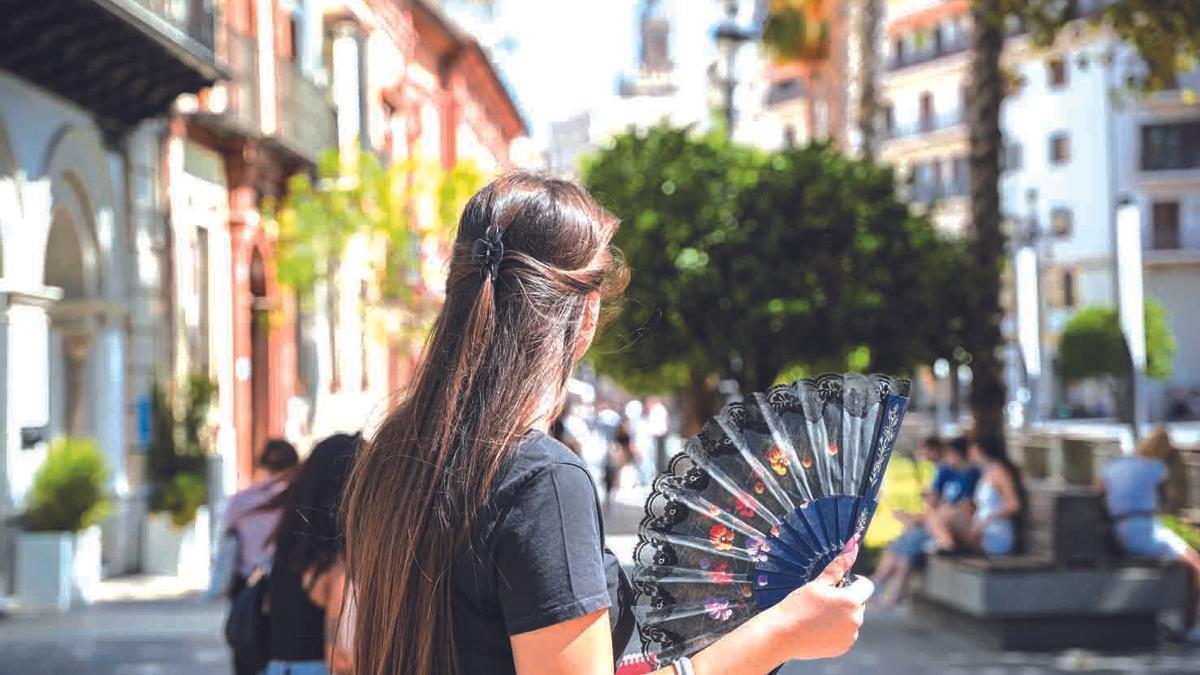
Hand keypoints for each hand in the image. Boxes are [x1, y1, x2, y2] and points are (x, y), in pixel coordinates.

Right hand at [764, 537, 873, 660]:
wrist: (781, 634)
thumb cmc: (797, 605)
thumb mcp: (818, 583)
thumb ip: (838, 565)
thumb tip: (852, 546)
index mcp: (851, 601)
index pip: (867, 586)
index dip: (854, 581)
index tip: (838, 583)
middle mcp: (856, 620)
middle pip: (859, 603)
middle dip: (846, 599)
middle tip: (823, 599)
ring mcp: (850, 636)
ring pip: (852, 619)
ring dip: (842, 615)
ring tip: (818, 614)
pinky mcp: (842, 648)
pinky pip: (846, 634)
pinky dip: (836, 630)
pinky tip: (818, 627)